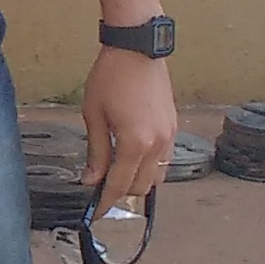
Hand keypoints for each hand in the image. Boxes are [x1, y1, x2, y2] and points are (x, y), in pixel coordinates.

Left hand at [81, 44, 177, 219]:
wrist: (137, 49)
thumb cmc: (110, 77)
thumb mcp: (94, 115)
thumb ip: (96, 152)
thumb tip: (91, 180)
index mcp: (134, 143)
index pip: (119, 185)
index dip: (106, 203)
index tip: (95, 213)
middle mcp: (156, 144)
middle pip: (141, 187)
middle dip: (122, 193)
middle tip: (102, 191)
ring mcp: (169, 136)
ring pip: (157, 176)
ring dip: (138, 181)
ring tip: (118, 176)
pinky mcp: (173, 126)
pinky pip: (164, 159)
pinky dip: (150, 166)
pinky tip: (133, 158)